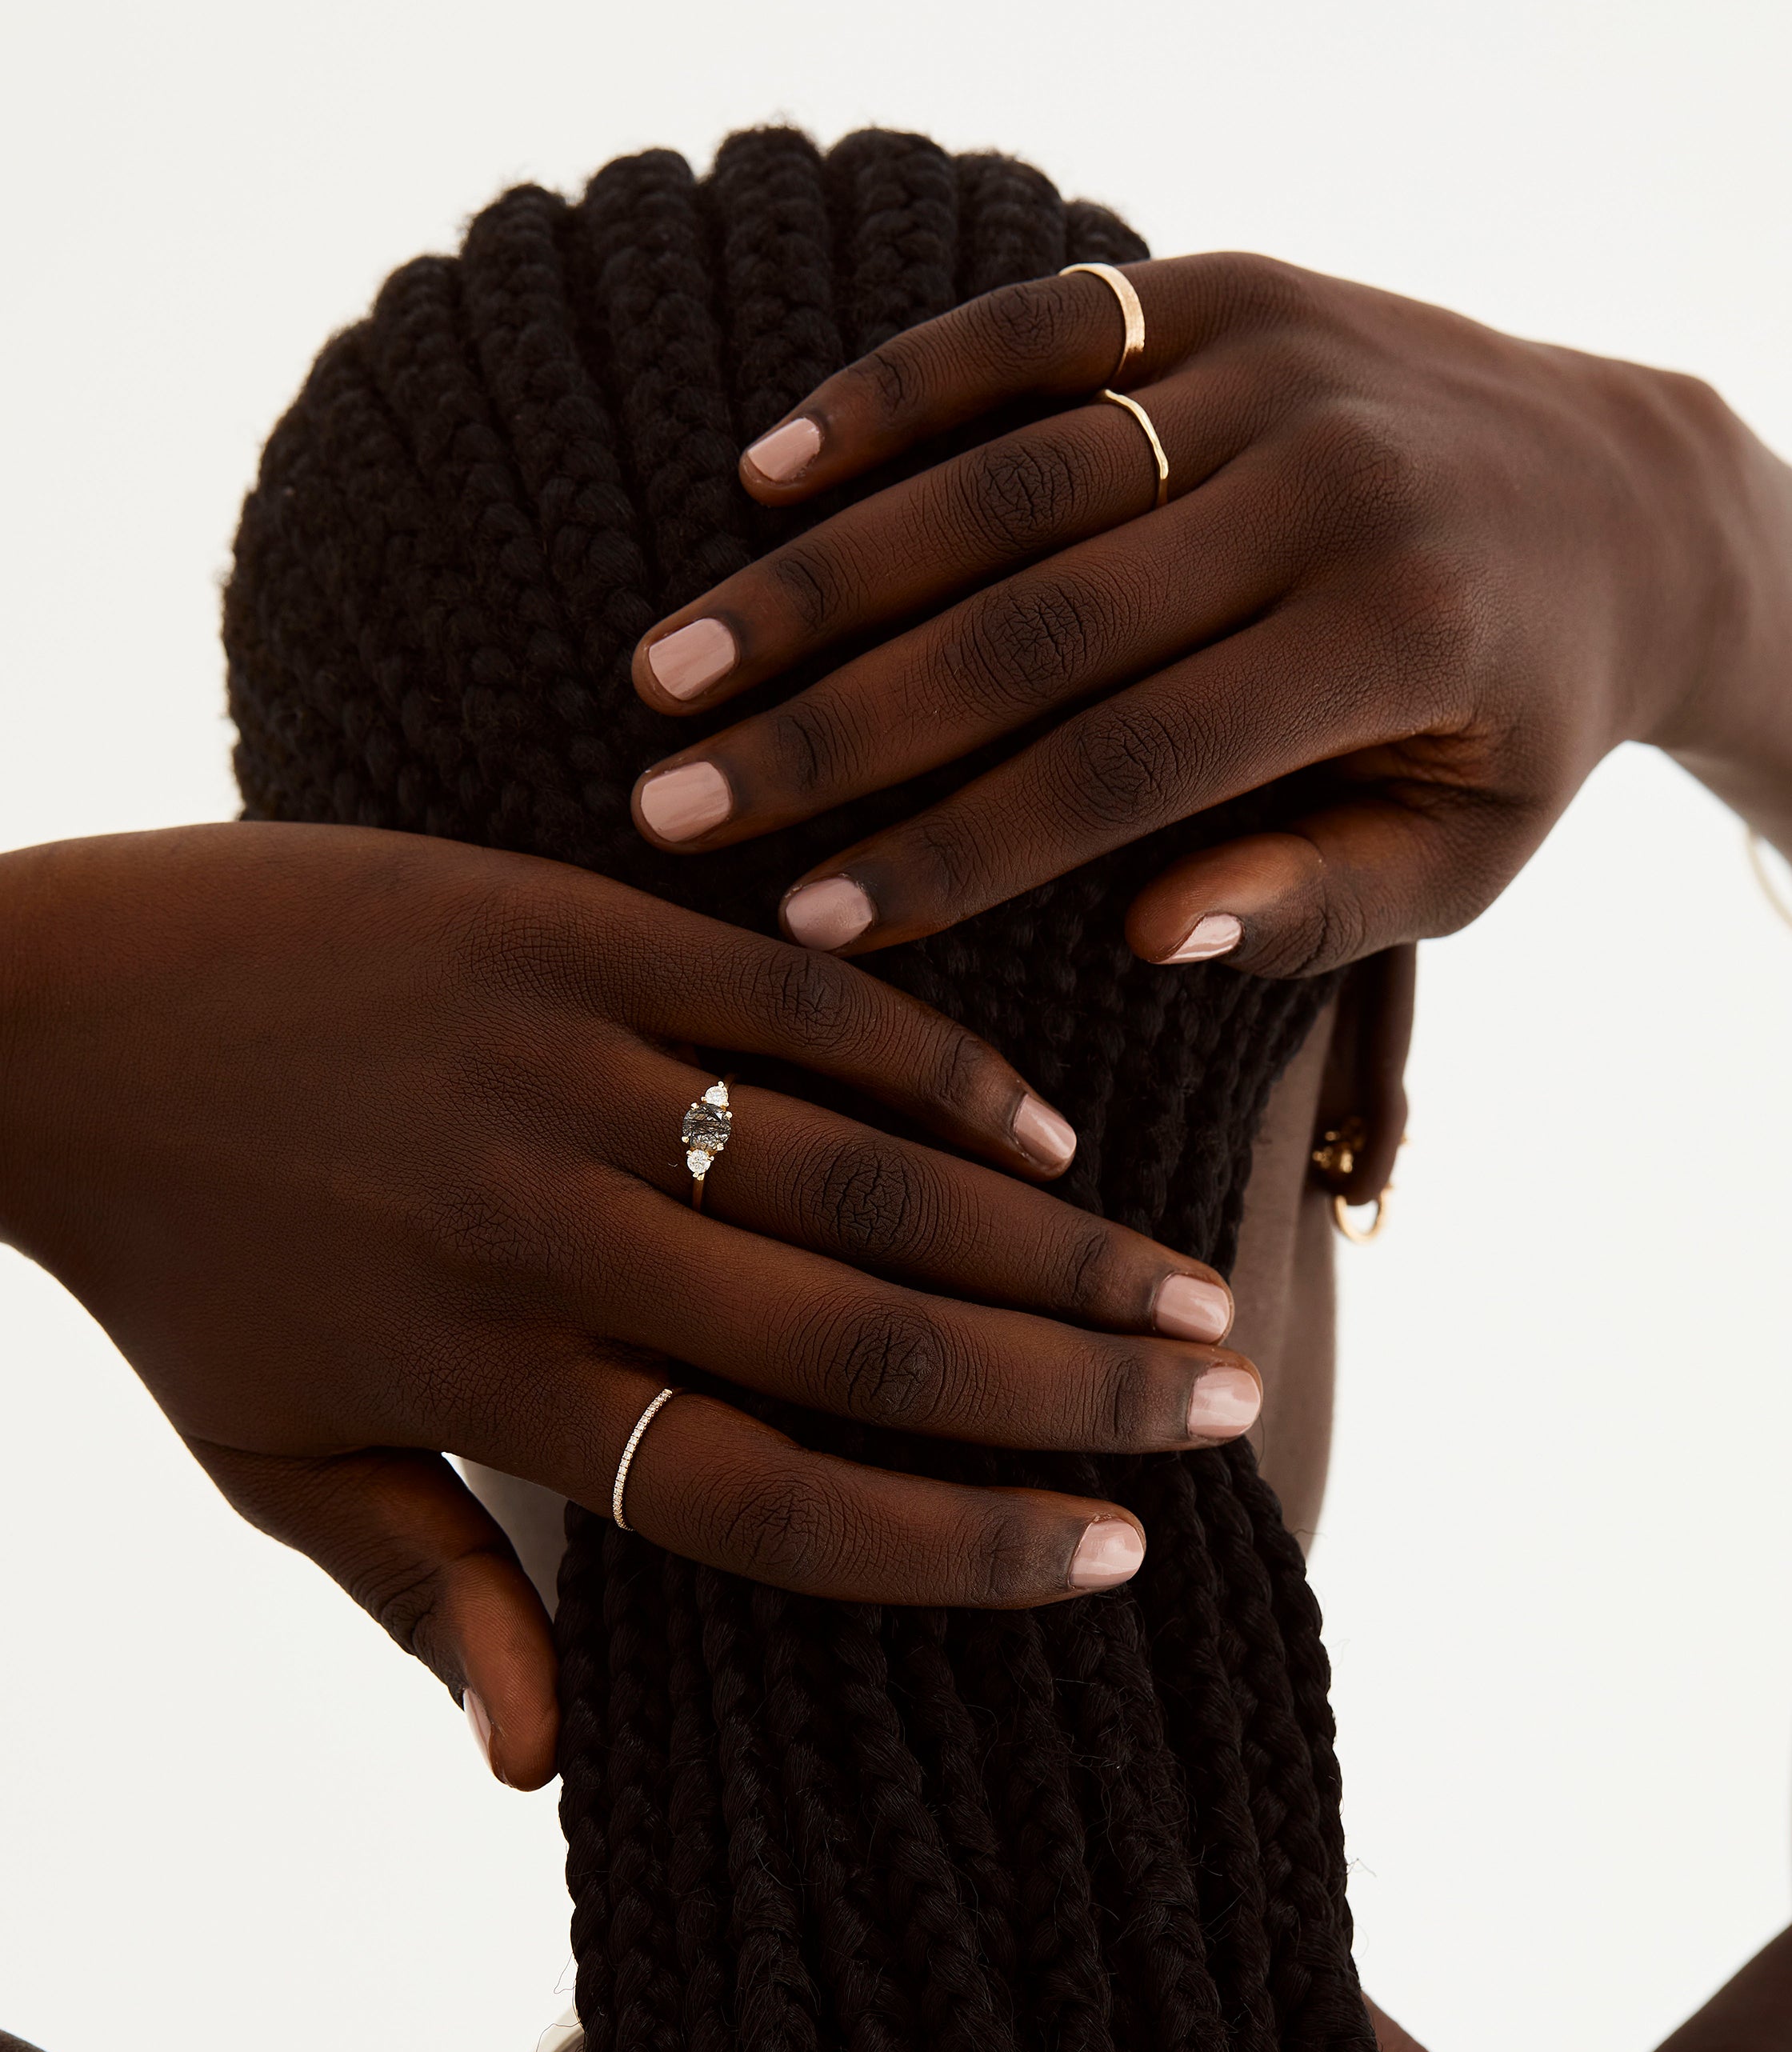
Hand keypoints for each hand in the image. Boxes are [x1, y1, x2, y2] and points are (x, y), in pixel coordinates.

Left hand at [0, 824, 1257, 1784]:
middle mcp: (547, 1234)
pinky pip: (786, 999)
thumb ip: (423, 1593)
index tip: (1110, 1559)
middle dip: (1071, 1394)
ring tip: (1189, 1291)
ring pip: (858, 1170)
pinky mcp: (558, 926)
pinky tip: (1042, 1130)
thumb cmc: (174, 1264)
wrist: (45, 1013)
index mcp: (489, 1382)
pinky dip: (930, 1062)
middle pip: (863, 1336)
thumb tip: (537, 1767)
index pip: (772, 1498)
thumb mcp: (273, 1460)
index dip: (961, 1545)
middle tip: (1227, 1409)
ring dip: (1044, 1245)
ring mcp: (560, 1067)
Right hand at [627, 252, 1790, 971]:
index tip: (806, 918)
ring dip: (819, 576)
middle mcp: (1323, 487)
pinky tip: (765, 472)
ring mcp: (1272, 365)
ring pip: (1004, 478)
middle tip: (671, 801)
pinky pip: (1036, 331)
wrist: (1625, 495)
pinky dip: (895, 394)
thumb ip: (1316, 904)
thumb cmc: (1517, 718)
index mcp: (1386, 643)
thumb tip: (1147, 938)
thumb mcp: (1466, 853)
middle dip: (833, 724)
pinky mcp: (1229, 286)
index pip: (1123, 767)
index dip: (955, 848)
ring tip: (676, 666)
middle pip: (1030, 623)